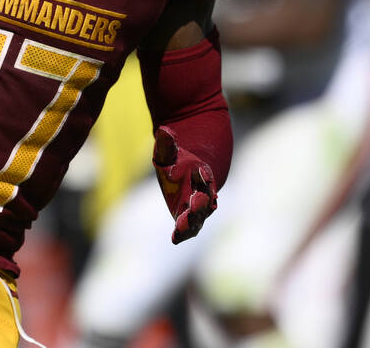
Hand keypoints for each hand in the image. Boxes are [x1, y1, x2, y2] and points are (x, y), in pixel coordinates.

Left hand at [152, 125, 216, 243]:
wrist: (189, 176)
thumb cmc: (177, 161)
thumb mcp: (169, 151)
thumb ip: (167, 143)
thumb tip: (163, 131)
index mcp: (202, 173)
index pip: (205, 175)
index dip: (204, 174)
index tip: (200, 171)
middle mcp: (205, 192)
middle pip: (206, 198)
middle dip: (202, 201)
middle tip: (196, 202)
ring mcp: (199, 207)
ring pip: (199, 216)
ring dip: (193, 222)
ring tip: (182, 229)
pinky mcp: (190, 218)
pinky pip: (190, 227)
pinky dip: (184, 232)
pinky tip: (175, 238)